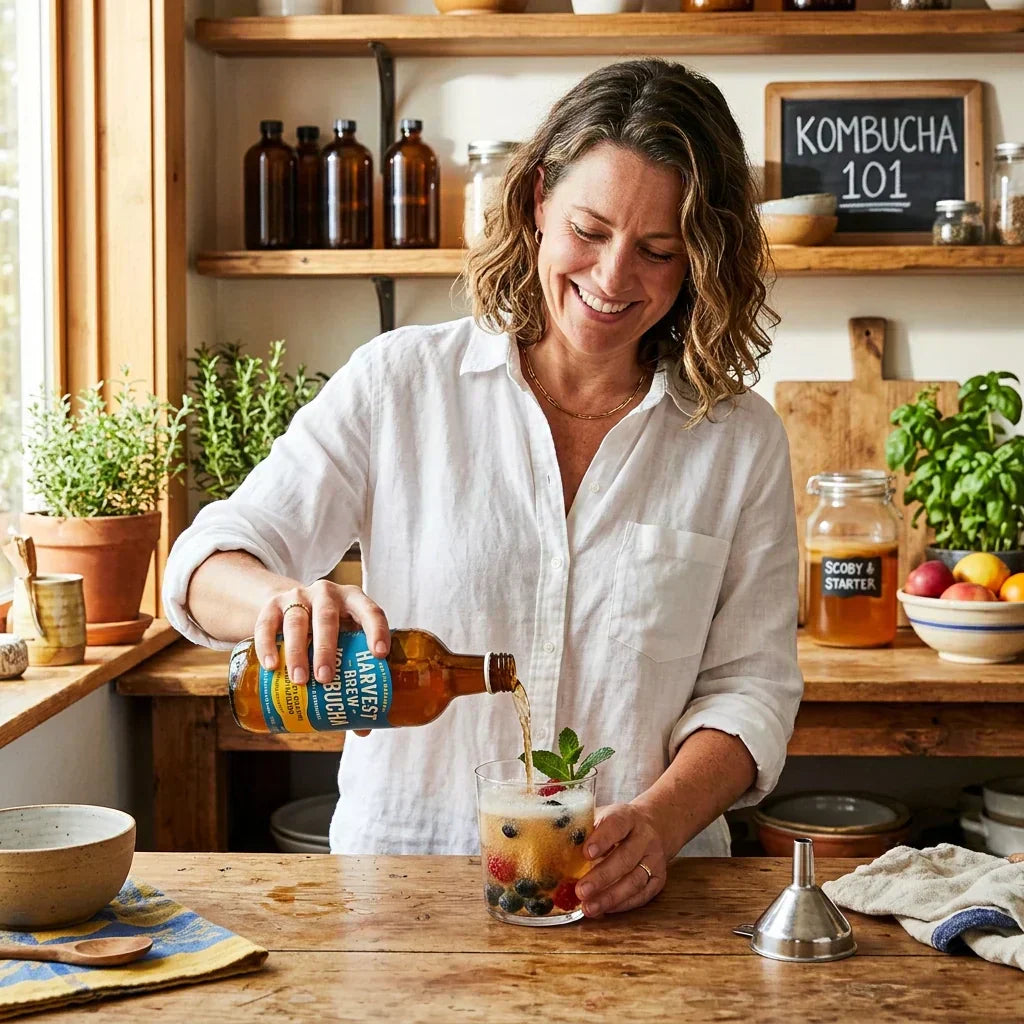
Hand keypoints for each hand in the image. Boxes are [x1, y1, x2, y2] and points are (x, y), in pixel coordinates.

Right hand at [253, 580, 390, 687]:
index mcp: (353, 600)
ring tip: (299, 680)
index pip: (370, 611)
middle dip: (326, 649)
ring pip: (296, 621)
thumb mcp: (346, 637)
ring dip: (297, 651)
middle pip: (326, 617)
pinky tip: (271, 666)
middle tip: (325, 678)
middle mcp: (327, 594)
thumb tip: (364, 724)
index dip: (376, 631)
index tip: (379, 655)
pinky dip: (267, 645)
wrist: (294, 605)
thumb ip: (356, 669)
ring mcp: (298, 597)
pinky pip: (266, 623)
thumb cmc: (331, 629)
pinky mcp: (272, 604)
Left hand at [575, 802, 666, 916]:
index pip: (616, 825)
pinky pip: (643, 895)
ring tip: (589, 908)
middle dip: (602, 876)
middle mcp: (645, 837)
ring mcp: (654, 858)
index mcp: (627, 817)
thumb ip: (583, 827)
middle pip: (626, 858)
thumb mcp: (603, 816)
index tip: (585, 853)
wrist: (654, 825)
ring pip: (635, 880)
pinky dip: (623, 904)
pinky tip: (605, 909)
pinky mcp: (659, 878)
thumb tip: (552, 842)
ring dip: (611, 897)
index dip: (602, 839)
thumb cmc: (617, 824)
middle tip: (581, 890)